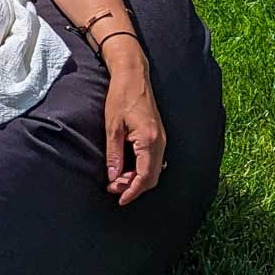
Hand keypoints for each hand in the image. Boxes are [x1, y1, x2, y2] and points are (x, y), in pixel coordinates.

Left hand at [103, 59, 166, 206]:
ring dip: (137, 178)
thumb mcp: (112, 126)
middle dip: (133, 187)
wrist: (133, 75)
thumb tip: (113, 177)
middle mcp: (160, 142)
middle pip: (151, 177)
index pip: (145, 176)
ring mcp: (161, 139)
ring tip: (116, 180)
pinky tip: (126, 168)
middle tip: (113, 189)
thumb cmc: (121, 97)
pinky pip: (153, 160)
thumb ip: (114, 154)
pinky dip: (141, 168)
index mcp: (150, 140)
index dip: (132, 191)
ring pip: (153, 169)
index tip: (119, 199)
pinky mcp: (158, 135)